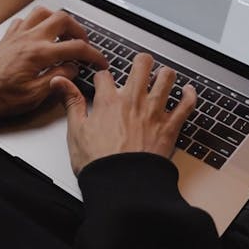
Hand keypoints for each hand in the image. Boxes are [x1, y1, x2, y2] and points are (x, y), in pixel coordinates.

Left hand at [0, 6, 106, 117]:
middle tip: (85, 43)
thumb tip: (73, 70)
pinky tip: (39, 33)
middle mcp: (30, 38)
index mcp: (39, 53)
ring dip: (59, 20)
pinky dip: (37, 22)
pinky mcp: (7, 38)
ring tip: (65, 34)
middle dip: (79, 29)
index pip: (76, 48)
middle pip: (63, 19)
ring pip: (44, 13)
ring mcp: (17, 35)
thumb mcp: (32, 97)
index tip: (101, 62)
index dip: (94, 55)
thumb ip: (57, 81)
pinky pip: (25, 20)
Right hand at [51, 53, 196, 175]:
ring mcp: (154, 112)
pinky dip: (189, 95)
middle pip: (141, 64)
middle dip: (141, 62)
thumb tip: (59, 81)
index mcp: (108, 101)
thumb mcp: (76, 131)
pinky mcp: (170, 127)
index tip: (102, 82)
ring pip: (166, 78)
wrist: (123, 186)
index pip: (105, 75)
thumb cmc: (99, 163)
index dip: (102, 77)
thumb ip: (71, 102)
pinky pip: (186, 105)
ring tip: (162, 76)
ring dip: (165, 75)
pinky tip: (188, 91)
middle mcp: (133, 101)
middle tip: (139, 66)